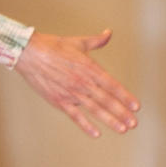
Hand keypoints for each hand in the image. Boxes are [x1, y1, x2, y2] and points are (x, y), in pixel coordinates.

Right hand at [14, 28, 139, 138]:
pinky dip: (86, 126)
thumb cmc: (52, 47)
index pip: (112, 85)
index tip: (136, 106)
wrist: (29, 53)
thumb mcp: (78, 42)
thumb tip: (109, 33)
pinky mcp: (59, 101)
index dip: (125, 96)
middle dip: (122, 112)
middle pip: (106, 100)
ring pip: (95, 109)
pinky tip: (96, 133)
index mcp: (89, 68)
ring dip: (110, 120)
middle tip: (133, 123)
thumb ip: (96, 41)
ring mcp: (71, 93)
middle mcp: (83, 82)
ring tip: (122, 129)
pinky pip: (75, 116)